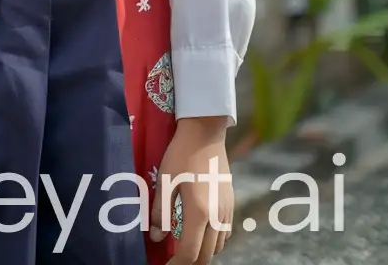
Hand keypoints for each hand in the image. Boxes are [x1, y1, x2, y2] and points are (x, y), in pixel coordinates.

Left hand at [159, 118, 231, 262]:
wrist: (206, 135)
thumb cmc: (181, 155)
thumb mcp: (164, 181)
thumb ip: (161, 211)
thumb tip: (156, 237)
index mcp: (199, 214)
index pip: (191, 252)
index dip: (177, 264)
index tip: (165, 264)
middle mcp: (217, 218)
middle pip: (207, 255)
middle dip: (190, 261)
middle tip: (172, 258)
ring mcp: (227, 212)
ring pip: (217, 246)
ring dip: (202, 251)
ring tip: (183, 246)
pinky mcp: (230, 205)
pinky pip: (224, 234)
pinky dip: (212, 240)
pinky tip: (199, 232)